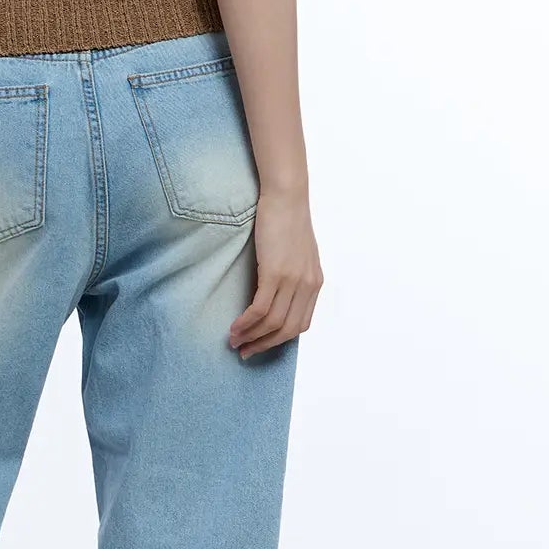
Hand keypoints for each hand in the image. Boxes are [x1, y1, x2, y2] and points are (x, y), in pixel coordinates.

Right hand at [229, 190, 322, 357]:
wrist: (286, 196)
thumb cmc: (286, 220)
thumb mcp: (295, 253)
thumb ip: (290, 275)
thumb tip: (271, 295)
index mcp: (314, 283)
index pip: (300, 324)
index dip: (279, 340)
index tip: (260, 344)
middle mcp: (308, 286)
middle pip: (287, 330)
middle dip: (264, 345)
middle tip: (245, 352)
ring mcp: (293, 280)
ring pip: (272, 323)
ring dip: (251, 337)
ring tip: (234, 341)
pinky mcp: (276, 273)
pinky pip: (261, 309)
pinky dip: (246, 323)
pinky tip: (235, 327)